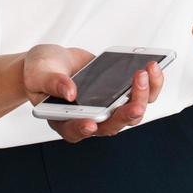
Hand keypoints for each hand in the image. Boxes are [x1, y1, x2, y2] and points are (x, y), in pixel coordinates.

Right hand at [23, 45, 165, 143]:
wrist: (54, 62)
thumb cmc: (42, 71)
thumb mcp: (40, 72)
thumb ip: (52, 82)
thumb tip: (70, 93)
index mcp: (64, 120)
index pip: (74, 131)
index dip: (82, 129)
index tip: (90, 123)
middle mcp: (89, 119)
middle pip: (112, 124)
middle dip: (126, 113)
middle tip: (136, 101)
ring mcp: (108, 108)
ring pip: (132, 112)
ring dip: (143, 95)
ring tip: (145, 71)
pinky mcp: (120, 95)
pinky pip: (140, 94)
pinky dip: (150, 83)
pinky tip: (152, 66)